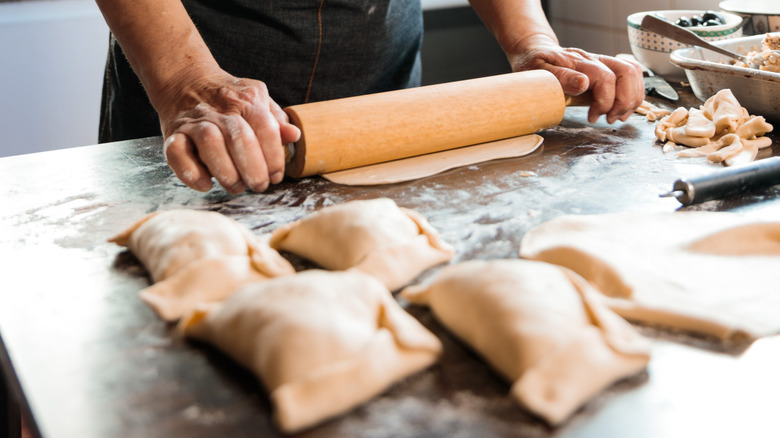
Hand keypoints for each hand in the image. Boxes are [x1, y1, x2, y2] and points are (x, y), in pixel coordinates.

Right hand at [158, 69, 300, 193]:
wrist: (185, 81)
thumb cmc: (228, 99)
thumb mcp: (257, 100)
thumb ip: (275, 119)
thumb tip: (294, 135)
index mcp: (247, 101)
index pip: (266, 128)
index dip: (274, 156)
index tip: (276, 175)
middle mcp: (220, 110)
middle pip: (240, 137)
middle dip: (253, 168)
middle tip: (259, 185)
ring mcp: (195, 122)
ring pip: (210, 144)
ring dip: (226, 171)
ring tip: (236, 186)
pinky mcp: (173, 134)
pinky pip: (177, 153)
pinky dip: (190, 172)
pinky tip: (205, 184)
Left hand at [508, 35, 643, 123]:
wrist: (534, 52)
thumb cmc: (534, 64)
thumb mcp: (538, 71)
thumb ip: (561, 77)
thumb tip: (583, 83)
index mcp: (578, 62)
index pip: (605, 78)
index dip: (604, 102)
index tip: (592, 118)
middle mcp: (594, 59)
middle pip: (626, 72)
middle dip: (624, 101)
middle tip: (610, 119)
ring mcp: (602, 62)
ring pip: (632, 72)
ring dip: (631, 97)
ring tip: (617, 116)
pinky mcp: (605, 68)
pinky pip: (630, 74)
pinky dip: (632, 92)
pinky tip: (622, 107)